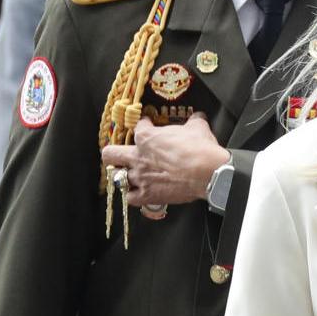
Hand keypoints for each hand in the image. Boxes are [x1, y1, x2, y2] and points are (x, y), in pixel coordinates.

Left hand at [101, 113, 227, 209]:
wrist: (206, 172)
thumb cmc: (199, 148)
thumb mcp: (197, 128)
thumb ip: (193, 122)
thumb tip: (198, 117)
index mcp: (146, 137)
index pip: (138, 127)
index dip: (145, 125)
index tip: (149, 126)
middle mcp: (137, 157)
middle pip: (110, 154)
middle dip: (113, 154)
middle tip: (122, 154)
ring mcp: (140, 177)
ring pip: (116, 177)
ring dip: (124, 176)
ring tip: (131, 176)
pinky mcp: (147, 195)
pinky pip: (130, 197)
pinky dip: (134, 195)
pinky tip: (140, 192)